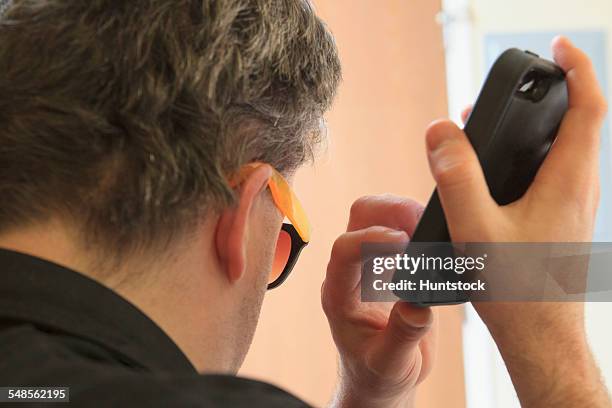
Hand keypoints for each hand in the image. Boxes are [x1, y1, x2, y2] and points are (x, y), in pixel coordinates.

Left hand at [322, 195, 436, 407]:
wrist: (380, 377)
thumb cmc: (376, 374)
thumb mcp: (389, 364)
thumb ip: (402, 337)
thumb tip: (416, 307)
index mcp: (339, 294)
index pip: (344, 250)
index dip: (371, 239)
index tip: (403, 241)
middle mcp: (351, 272)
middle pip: (360, 217)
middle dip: (390, 210)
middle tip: (423, 219)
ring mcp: (371, 263)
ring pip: (380, 215)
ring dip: (406, 212)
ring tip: (433, 226)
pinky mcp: (393, 263)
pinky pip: (402, 228)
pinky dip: (420, 224)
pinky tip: (438, 237)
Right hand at [427, 37, 609, 406]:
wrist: (541, 337)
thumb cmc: (517, 289)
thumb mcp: (478, 228)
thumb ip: (457, 177)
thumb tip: (441, 130)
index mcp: (567, 181)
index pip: (588, 107)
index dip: (577, 68)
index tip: (557, 47)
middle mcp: (578, 188)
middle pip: (577, 123)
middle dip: (548, 94)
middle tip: (512, 89)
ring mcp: (573, 205)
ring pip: (563, 149)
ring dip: (535, 127)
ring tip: (493, 124)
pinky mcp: (562, 220)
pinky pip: (552, 173)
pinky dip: (529, 156)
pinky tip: (495, 174)